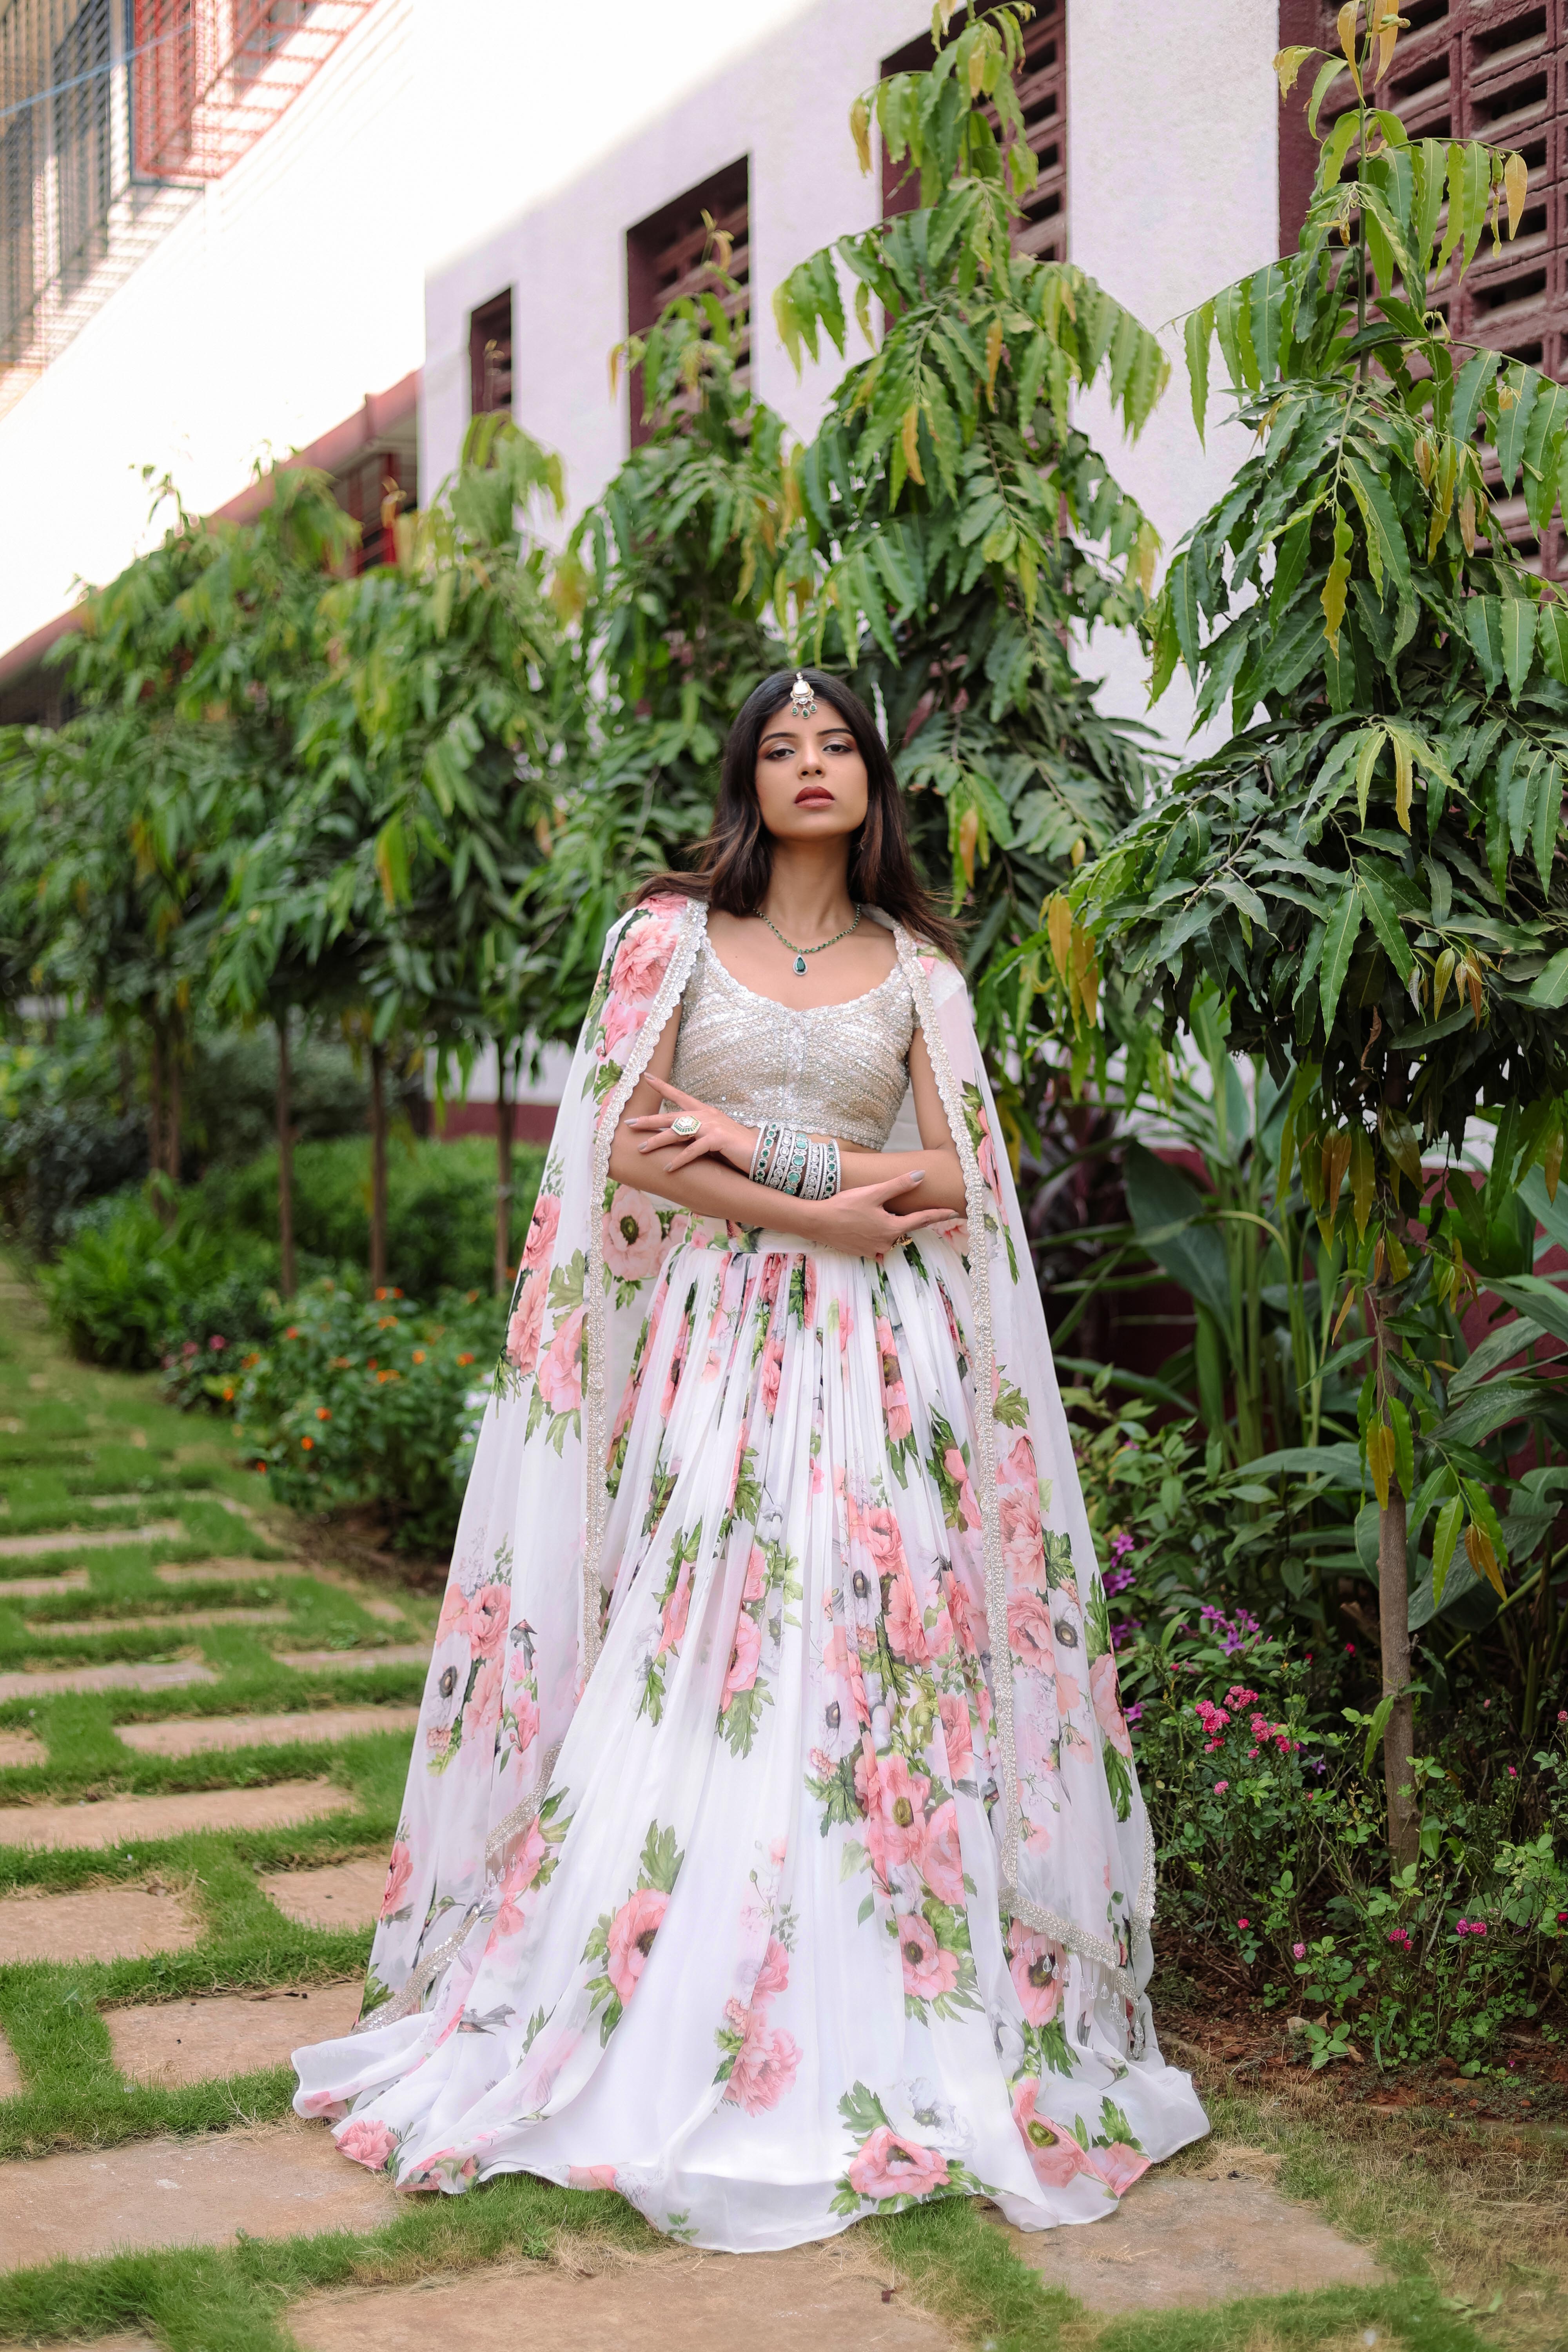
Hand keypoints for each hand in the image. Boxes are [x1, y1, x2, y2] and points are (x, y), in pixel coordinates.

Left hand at [623, 1079, 755, 1175]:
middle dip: (649, 1120)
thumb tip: (677, 1140)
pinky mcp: (717, 1139)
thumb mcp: (713, 1137)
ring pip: (678, 1132)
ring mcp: (712, 1126)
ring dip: (658, 1141)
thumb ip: (696, 1135)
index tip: (646, 1078)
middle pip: (671, 1116)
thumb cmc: (735, 1147)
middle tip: (629, 1123)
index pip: (680, 1096)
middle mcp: (706, 1115)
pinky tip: (669, 1167)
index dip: (663, 1087)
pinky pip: (693, 1150)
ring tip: (642, 1149)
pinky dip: (680, 1160)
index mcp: (705, 1112)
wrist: (761, 1152)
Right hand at [803, 1172, 951, 1256]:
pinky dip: (876, 1233)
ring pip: (890, 1236)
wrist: (817, 1222)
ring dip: (890, 1226)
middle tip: (915, 1209)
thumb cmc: (844, 1206)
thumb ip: (899, 1185)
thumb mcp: (873, 1193)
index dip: (939, 1214)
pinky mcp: (862, 1253)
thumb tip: (921, 1175)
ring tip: (880, 1214)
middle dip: (910, 1220)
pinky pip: (876, 1242)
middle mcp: (886, 1243)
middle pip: (904, 1228)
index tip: (954, 1211)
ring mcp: (873, 1250)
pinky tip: (866, 1224)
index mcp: (892, 1228)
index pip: (922, 1220)